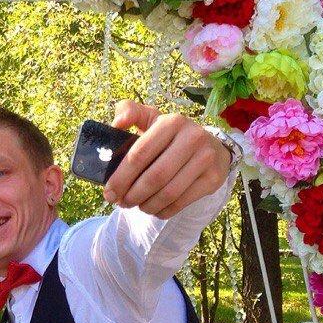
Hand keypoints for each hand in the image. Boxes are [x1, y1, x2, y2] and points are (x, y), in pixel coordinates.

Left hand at [103, 100, 232, 218]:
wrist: (212, 147)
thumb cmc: (171, 135)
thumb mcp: (151, 118)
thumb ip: (130, 112)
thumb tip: (117, 124)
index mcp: (171, 123)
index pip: (139, 154)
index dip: (121, 178)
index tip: (109, 193)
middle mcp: (192, 138)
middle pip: (154, 177)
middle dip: (132, 195)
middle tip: (121, 203)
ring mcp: (206, 159)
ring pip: (168, 193)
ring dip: (147, 205)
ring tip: (137, 206)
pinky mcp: (213, 178)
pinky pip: (182, 202)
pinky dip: (163, 210)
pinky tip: (154, 209)